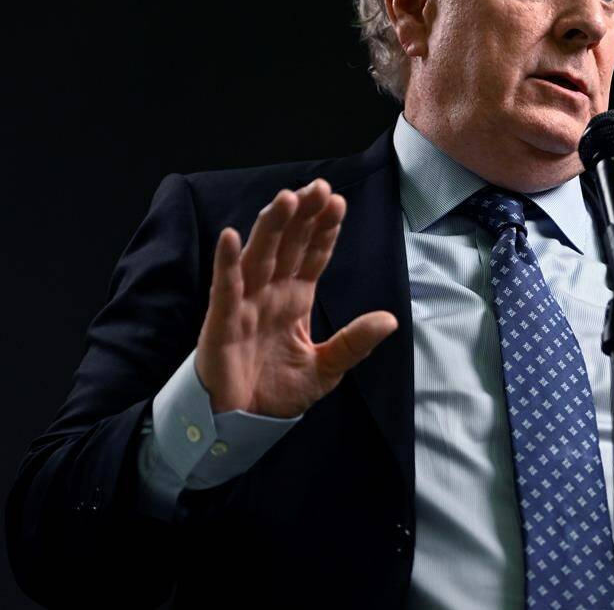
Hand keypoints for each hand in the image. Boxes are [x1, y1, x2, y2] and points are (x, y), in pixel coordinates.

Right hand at [194, 179, 396, 416]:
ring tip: (287, 198)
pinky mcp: (222, 322)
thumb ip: (354, 342)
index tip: (337, 202)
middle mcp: (271, 293)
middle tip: (318, 187)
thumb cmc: (276, 393)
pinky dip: (226, 262)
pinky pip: (225, 288)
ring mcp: (245, 304)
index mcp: (295, 298)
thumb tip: (390, 319)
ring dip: (271, 227)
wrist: (241, 425)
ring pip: (260, 255)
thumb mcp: (327, 368)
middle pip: (288, 244)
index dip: (323, 228)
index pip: (313, 254)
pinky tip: (230, 236)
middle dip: (302, 215)